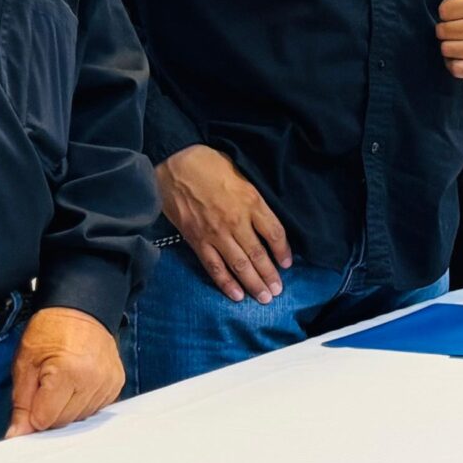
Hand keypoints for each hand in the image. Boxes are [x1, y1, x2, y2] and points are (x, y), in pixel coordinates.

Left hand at [7, 306, 125, 437]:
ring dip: (66, 407)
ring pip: (79, 418)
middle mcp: (93, 380)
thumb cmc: (50, 331)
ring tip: (62, 382)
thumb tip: (18, 434)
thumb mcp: (25, 363)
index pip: (44, 419)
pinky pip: (95, 408)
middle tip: (45, 385)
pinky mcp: (116, 383)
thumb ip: (21, 403)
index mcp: (67, 372)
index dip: (32, 412)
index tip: (30, 397)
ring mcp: (108, 382)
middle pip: (63, 422)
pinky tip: (76, 383)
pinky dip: (82, 401)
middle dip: (49, 410)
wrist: (80, 309)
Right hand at [158, 145, 292, 304]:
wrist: (174, 165)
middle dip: (270, 275)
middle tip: (277, 292)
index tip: (287, 263)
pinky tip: (236, 295)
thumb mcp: (241, 175)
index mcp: (251, 202)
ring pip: (239, 264)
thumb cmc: (209, 165)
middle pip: (259, 254)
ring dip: (253, 283)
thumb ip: (253, 200)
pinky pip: (214, 266)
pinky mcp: (197, 240)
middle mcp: (237, 221)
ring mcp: (216, 233)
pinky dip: (226, 283)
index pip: (274, 233)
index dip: (283, 251)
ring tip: (263, 297)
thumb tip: (263, 220)